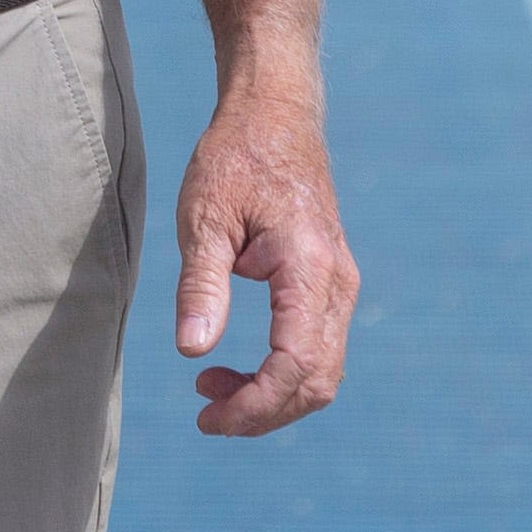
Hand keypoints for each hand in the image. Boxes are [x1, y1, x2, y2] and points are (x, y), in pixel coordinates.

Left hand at [175, 72, 352, 434]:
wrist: (275, 114)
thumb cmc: (235, 158)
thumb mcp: (204, 217)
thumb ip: (202, 285)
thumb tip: (193, 351)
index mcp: (310, 269)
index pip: (298, 364)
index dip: (257, 404)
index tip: (207, 417)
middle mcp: (337, 284)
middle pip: (318, 381)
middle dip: (264, 411)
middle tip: (205, 415)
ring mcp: (339, 285)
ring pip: (322, 370)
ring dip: (271, 395)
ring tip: (211, 390)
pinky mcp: (328, 284)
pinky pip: (316, 346)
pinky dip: (281, 371)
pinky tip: (235, 367)